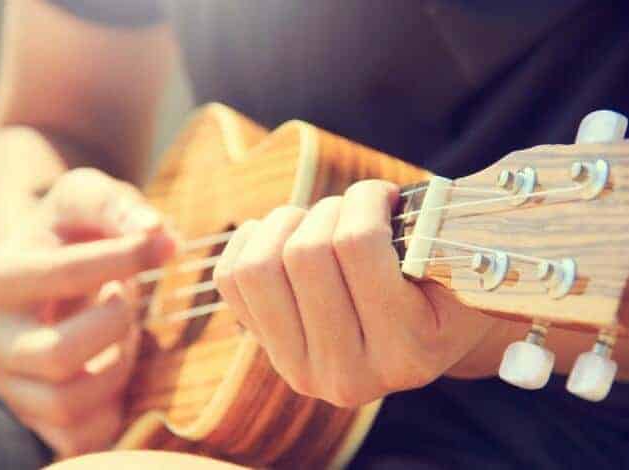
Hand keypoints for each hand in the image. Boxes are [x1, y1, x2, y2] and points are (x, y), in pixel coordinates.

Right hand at [0, 168, 176, 456]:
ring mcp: (14, 385)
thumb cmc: (74, 232)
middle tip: (126, 299)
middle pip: (56, 354)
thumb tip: (160, 236)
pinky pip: (82, 436)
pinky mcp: (40, 418)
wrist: (52, 267)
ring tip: (121, 332)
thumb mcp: (89, 198)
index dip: (125, 258)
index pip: (63, 275)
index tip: (161, 245)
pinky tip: (115, 366)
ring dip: (116, 366)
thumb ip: (120, 207)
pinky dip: (113, 406)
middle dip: (114, 324)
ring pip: (69, 403)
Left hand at [214, 180, 498, 406]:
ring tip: (317, 221)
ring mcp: (299, 368)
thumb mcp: (462, 264)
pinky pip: (230, 278)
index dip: (366, 198)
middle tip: (354, 208)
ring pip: (258, 268)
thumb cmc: (442, 287)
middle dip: (330, 209)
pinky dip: (252, 239)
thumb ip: (433, 231)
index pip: (358, 246)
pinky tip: (284, 234)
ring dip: (286, 224)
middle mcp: (348, 375)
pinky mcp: (266, 350)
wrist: (420, 337)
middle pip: (305, 254)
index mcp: (406, 354)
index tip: (383, 193)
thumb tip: (378, 194)